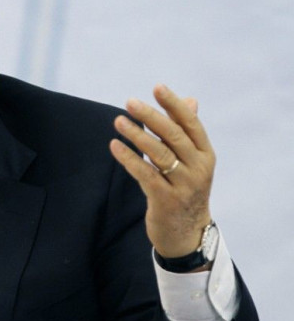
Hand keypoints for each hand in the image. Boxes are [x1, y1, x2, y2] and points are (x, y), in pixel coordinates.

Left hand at [109, 84, 214, 257]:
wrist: (187, 233)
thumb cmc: (185, 189)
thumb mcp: (192, 161)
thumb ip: (187, 132)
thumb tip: (190, 100)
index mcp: (206, 154)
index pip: (191, 124)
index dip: (174, 105)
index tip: (157, 87)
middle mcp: (198, 168)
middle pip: (174, 137)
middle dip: (151, 117)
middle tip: (130, 102)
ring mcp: (184, 186)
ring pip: (159, 155)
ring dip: (137, 135)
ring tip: (118, 121)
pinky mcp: (166, 200)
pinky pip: (145, 174)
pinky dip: (129, 159)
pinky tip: (115, 145)